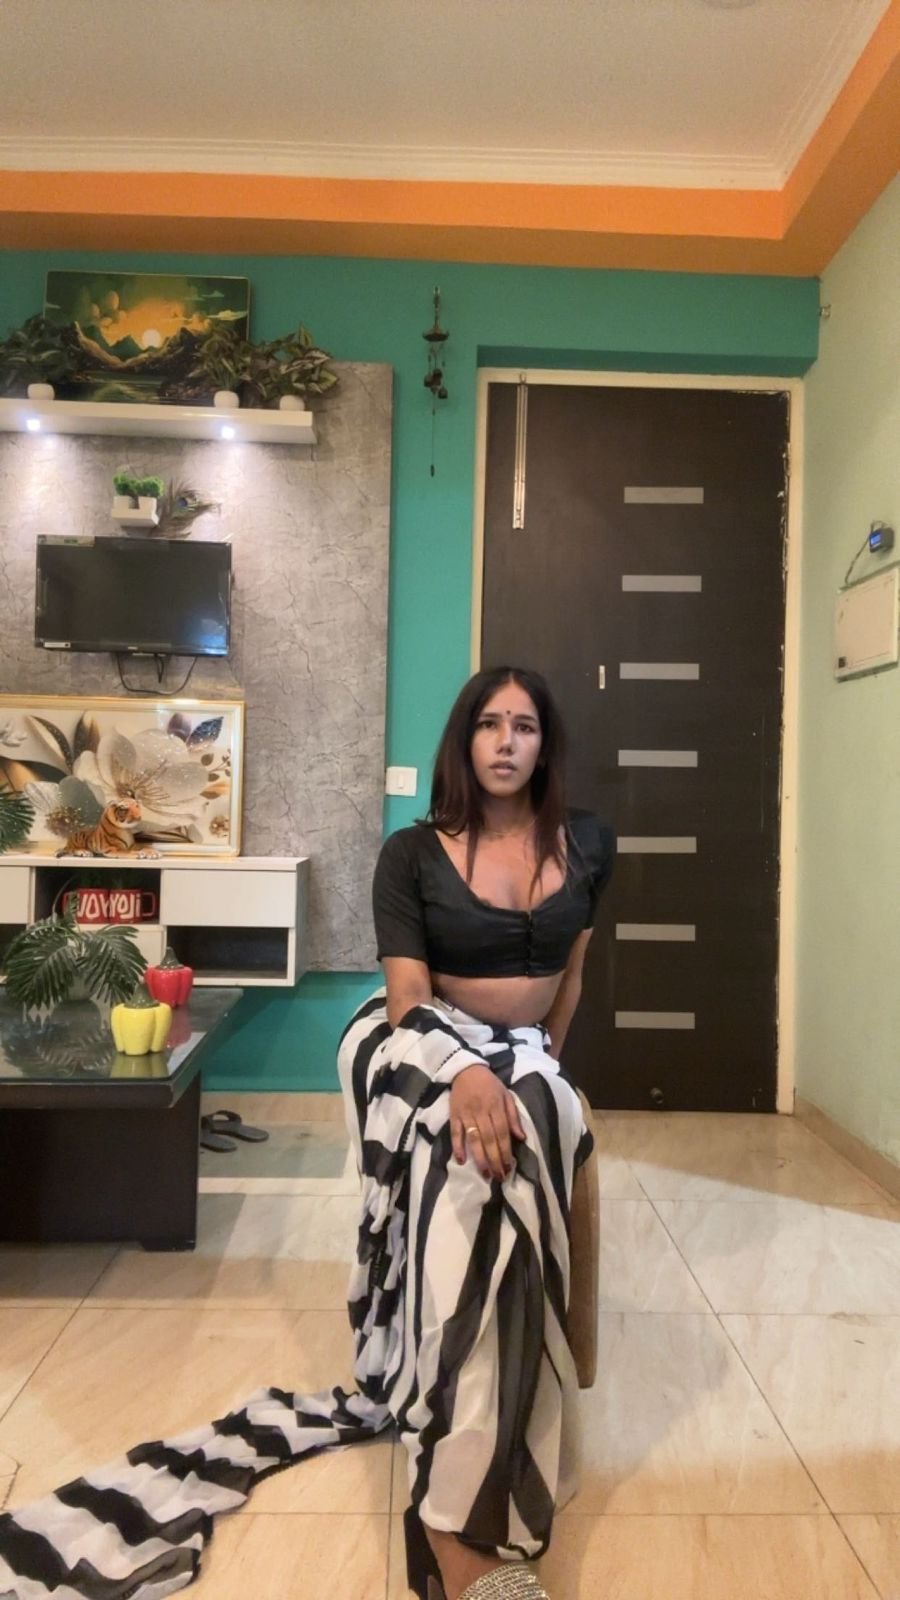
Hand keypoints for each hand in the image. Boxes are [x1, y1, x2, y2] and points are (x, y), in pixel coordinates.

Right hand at [449, 1064, 525, 1180]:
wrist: (466, 1069)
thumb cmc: (490, 1084)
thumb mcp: (506, 1095)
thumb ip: (513, 1116)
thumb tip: (521, 1138)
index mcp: (496, 1106)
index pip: (502, 1132)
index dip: (505, 1151)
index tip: (508, 1167)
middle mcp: (481, 1111)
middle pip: (489, 1139)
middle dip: (494, 1159)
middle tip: (499, 1176)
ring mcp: (466, 1114)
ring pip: (473, 1139)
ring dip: (479, 1158)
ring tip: (485, 1173)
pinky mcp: (454, 1115)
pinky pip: (455, 1132)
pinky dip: (457, 1146)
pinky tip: (461, 1161)